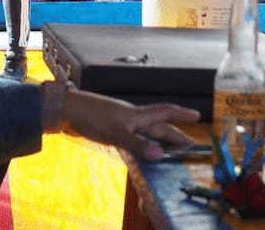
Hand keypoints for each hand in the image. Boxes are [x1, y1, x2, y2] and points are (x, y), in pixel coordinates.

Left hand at [60, 89, 199, 160]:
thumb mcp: (116, 132)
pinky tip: (141, 148)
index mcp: (137, 115)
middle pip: (158, 124)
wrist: (67, 109)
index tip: (197, 115)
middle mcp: (133, 117)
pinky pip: (134, 136)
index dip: (181, 114)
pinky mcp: (111, 127)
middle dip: (174, 133)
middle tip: (188, 144)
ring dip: (159, 138)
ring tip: (169, 148)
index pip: (165, 112)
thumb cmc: (91, 116)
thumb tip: (160, 155)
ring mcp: (122, 121)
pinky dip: (143, 143)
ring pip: (147, 130)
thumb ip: (137, 145)